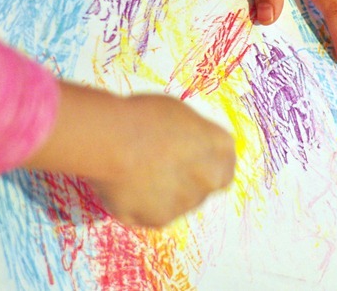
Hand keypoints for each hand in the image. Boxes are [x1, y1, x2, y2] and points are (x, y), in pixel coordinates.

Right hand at [24, 83, 235, 226]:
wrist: (112, 142)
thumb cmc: (144, 118)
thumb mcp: (181, 116)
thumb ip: (195, 138)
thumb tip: (190, 150)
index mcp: (221, 148)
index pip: (224, 162)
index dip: (204, 160)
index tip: (187, 155)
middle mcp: (211, 180)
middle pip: (204, 185)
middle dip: (188, 179)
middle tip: (159, 164)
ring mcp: (186, 203)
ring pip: (178, 201)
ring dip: (164, 191)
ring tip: (136, 169)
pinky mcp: (160, 220)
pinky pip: (152, 212)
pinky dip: (141, 203)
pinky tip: (125, 182)